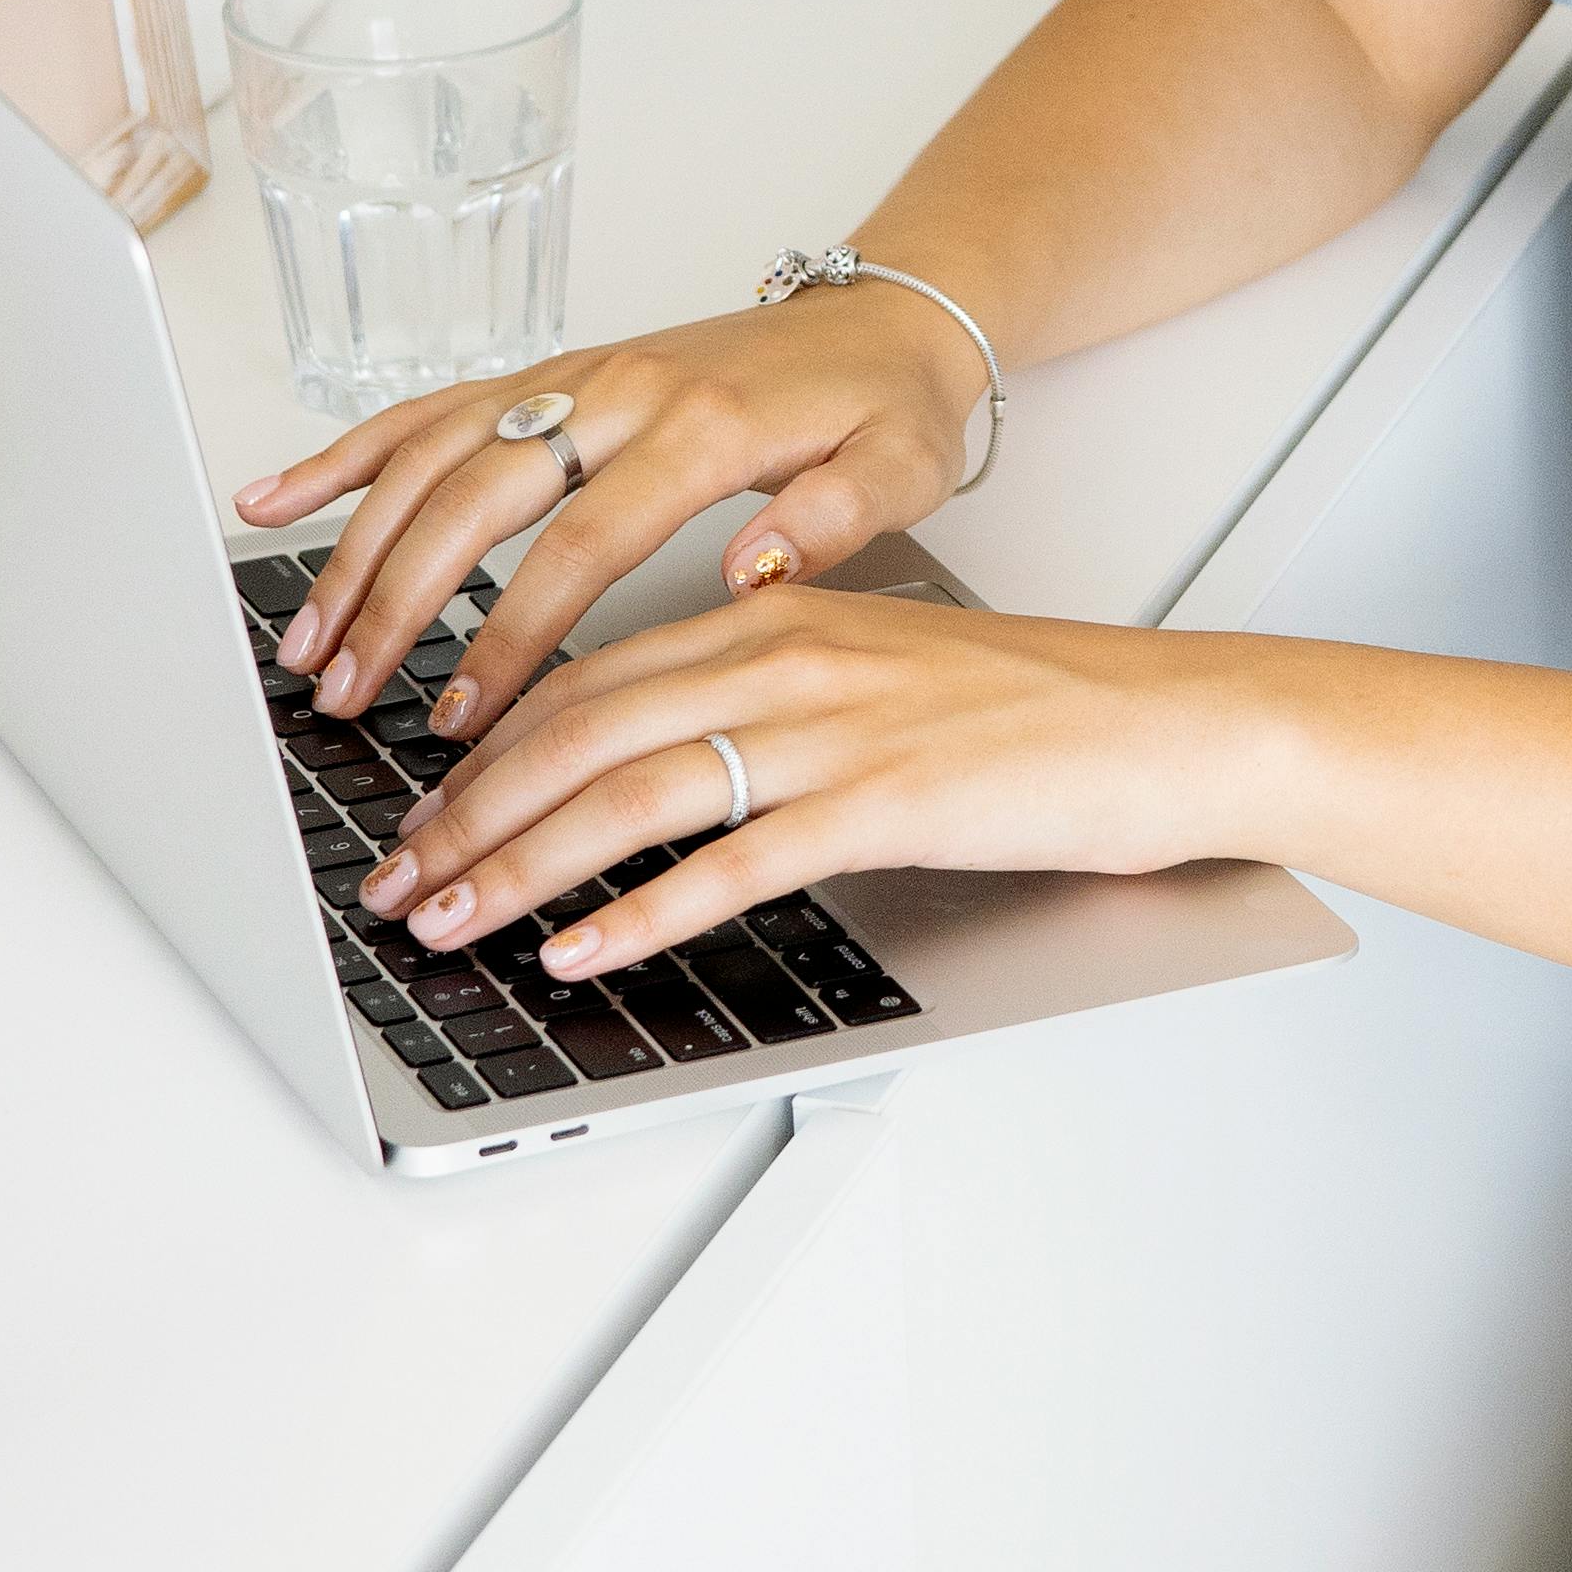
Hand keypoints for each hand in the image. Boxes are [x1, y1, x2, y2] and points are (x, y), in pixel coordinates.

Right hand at [230, 282, 985, 726]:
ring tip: (306, 638)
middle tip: (344, 692)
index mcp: (700, 429)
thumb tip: (749, 571)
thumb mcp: (901, 468)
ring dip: (356, 545)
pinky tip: (277, 497)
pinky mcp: (549, 374)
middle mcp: (618, 390)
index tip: (466, 716)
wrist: (888, 315)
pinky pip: (430, 409)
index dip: (512, 633)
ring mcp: (572, 375)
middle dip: (397, 601)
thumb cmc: (889, 405)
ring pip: (433, 453)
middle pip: (475, 497)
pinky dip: (348, 454)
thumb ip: (833, 521)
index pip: (581, 543)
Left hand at [346, 580, 1288, 971]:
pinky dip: (642, 912)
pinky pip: (733, 861)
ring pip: (633, 791)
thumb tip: (677, 751)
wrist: (1173, 722)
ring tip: (452, 923)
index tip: (423, 814)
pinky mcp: (884, 803)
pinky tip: (582, 952)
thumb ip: (778, 695)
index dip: (488, 752)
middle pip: (581, 730)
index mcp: (780, 619)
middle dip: (469, 814)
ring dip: (521, 865)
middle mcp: (789, 659)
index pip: (592, 679)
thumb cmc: (1042, 712)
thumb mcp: (884, 672)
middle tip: (398, 883)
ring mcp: (835, 730)